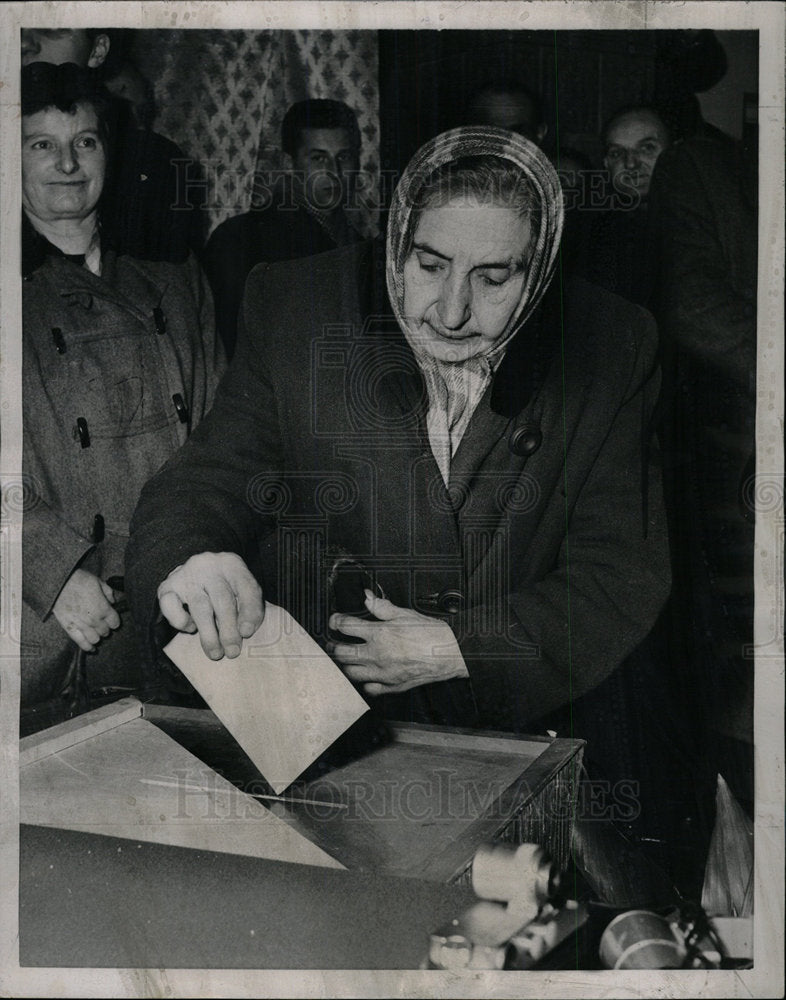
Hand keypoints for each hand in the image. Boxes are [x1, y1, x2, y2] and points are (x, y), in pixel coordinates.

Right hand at [52, 568, 120, 652]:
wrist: (59, 583)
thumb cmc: (79, 580)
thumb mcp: (99, 582)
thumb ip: (109, 593)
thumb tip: (112, 601)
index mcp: (103, 609)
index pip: (115, 623)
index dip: (114, 621)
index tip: (112, 619)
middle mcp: (94, 620)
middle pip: (105, 632)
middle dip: (106, 628)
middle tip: (102, 624)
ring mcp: (82, 625)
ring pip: (95, 639)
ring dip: (97, 637)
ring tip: (95, 632)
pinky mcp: (69, 628)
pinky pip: (81, 643)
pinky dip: (87, 647)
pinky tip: (91, 648)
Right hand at [157, 552, 263, 659]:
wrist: (196, 572)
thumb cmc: (224, 587)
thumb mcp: (241, 591)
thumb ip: (248, 608)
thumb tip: (245, 631)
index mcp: (233, 565)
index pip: (246, 587)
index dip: (249, 611)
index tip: (246, 633)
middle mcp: (210, 565)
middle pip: (222, 599)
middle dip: (228, 629)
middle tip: (232, 652)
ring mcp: (187, 574)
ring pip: (199, 606)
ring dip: (208, 633)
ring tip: (215, 653)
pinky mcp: (167, 586)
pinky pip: (170, 605)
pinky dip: (181, 621)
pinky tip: (191, 628)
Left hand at [327, 590, 468, 695]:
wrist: (452, 654)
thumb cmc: (432, 635)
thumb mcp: (406, 614)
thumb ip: (382, 607)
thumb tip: (368, 598)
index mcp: (379, 633)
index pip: (345, 626)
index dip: (335, 621)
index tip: (335, 621)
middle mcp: (377, 654)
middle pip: (341, 652)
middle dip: (333, 646)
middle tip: (334, 642)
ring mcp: (383, 673)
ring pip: (350, 673)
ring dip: (345, 665)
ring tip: (346, 658)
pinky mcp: (392, 686)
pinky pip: (369, 688)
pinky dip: (364, 683)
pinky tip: (366, 676)